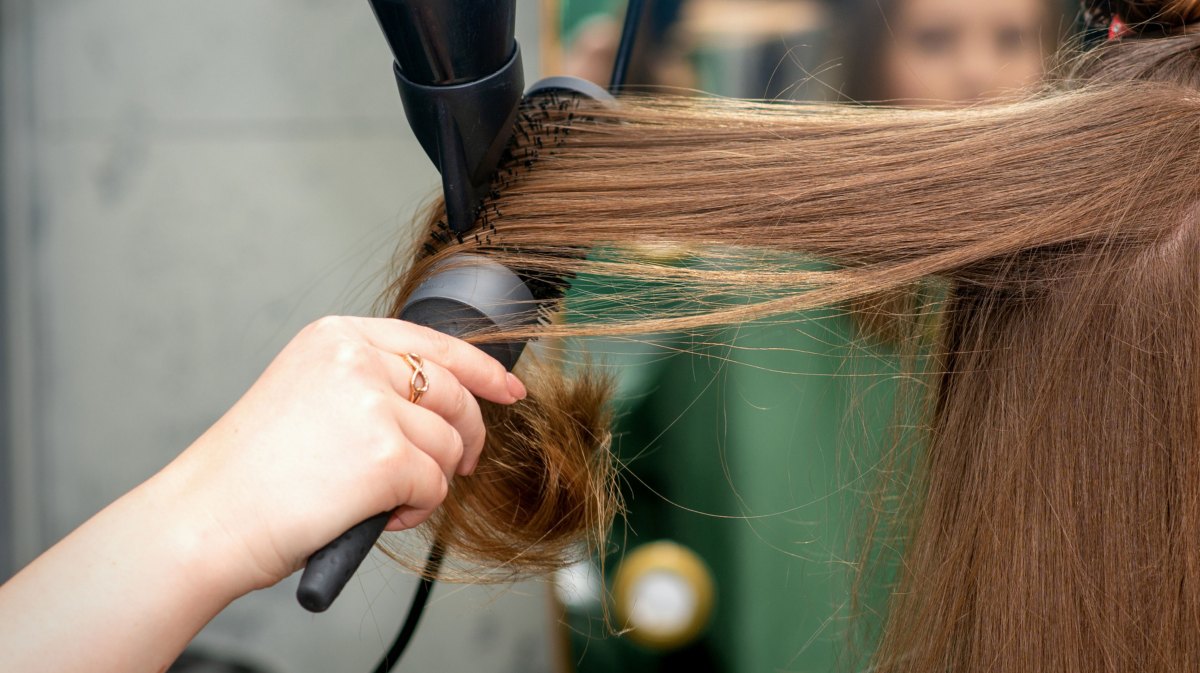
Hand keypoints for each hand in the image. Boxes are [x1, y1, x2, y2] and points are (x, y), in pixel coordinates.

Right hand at [164, 316, 526, 593]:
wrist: (207, 517)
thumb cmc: (251, 472)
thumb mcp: (306, 394)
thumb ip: (366, 383)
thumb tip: (437, 404)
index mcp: (337, 337)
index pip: (433, 342)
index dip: (482, 370)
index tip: (509, 390)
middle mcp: (358, 360)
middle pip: (455, 394)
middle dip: (466, 437)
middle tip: (458, 467)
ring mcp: (374, 404)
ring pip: (449, 446)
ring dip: (429, 481)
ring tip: (382, 499)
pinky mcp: (387, 455)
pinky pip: (436, 486)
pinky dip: (416, 509)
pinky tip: (376, 515)